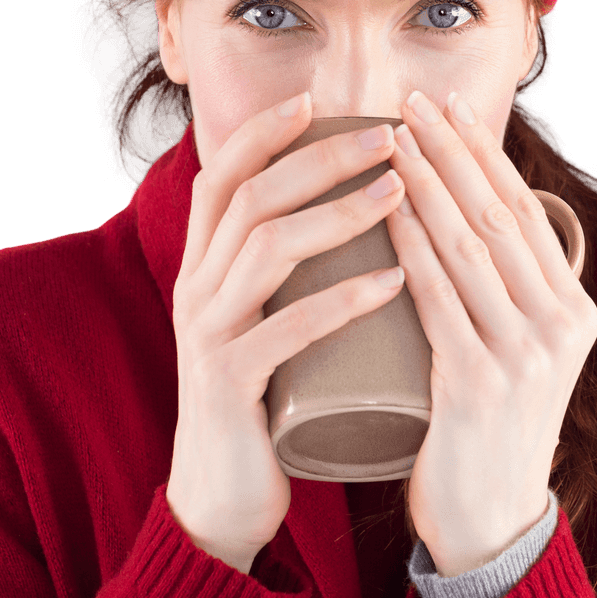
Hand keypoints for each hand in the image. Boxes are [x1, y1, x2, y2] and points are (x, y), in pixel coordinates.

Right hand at [167, 91, 407, 570]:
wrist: (220, 497)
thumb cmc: (261, 397)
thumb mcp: (263, 319)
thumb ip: (287, 272)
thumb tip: (354, 212)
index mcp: (203, 267)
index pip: (221, 177)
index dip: (263, 133)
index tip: (317, 101)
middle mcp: (196, 289)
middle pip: (250, 197)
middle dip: (320, 158)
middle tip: (388, 137)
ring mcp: (208, 336)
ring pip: (267, 248)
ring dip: (338, 212)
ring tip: (400, 193)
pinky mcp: (230, 385)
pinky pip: (287, 329)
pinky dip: (343, 299)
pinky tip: (394, 279)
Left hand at [383, 89, 596, 576]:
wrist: (488, 519)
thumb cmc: (485, 424)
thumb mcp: (516, 350)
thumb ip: (501, 291)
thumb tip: (458, 217)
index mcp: (573, 309)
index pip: (526, 209)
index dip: (485, 153)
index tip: (448, 105)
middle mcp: (561, 325)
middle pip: (499, 215)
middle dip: (452, 151)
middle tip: (410, 101)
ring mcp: (524, 356)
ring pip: (470, 246)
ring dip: (427, 184)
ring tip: (390, 138)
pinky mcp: (479, 386)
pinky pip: (439, 299)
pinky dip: (411, 246)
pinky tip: (385, 210)